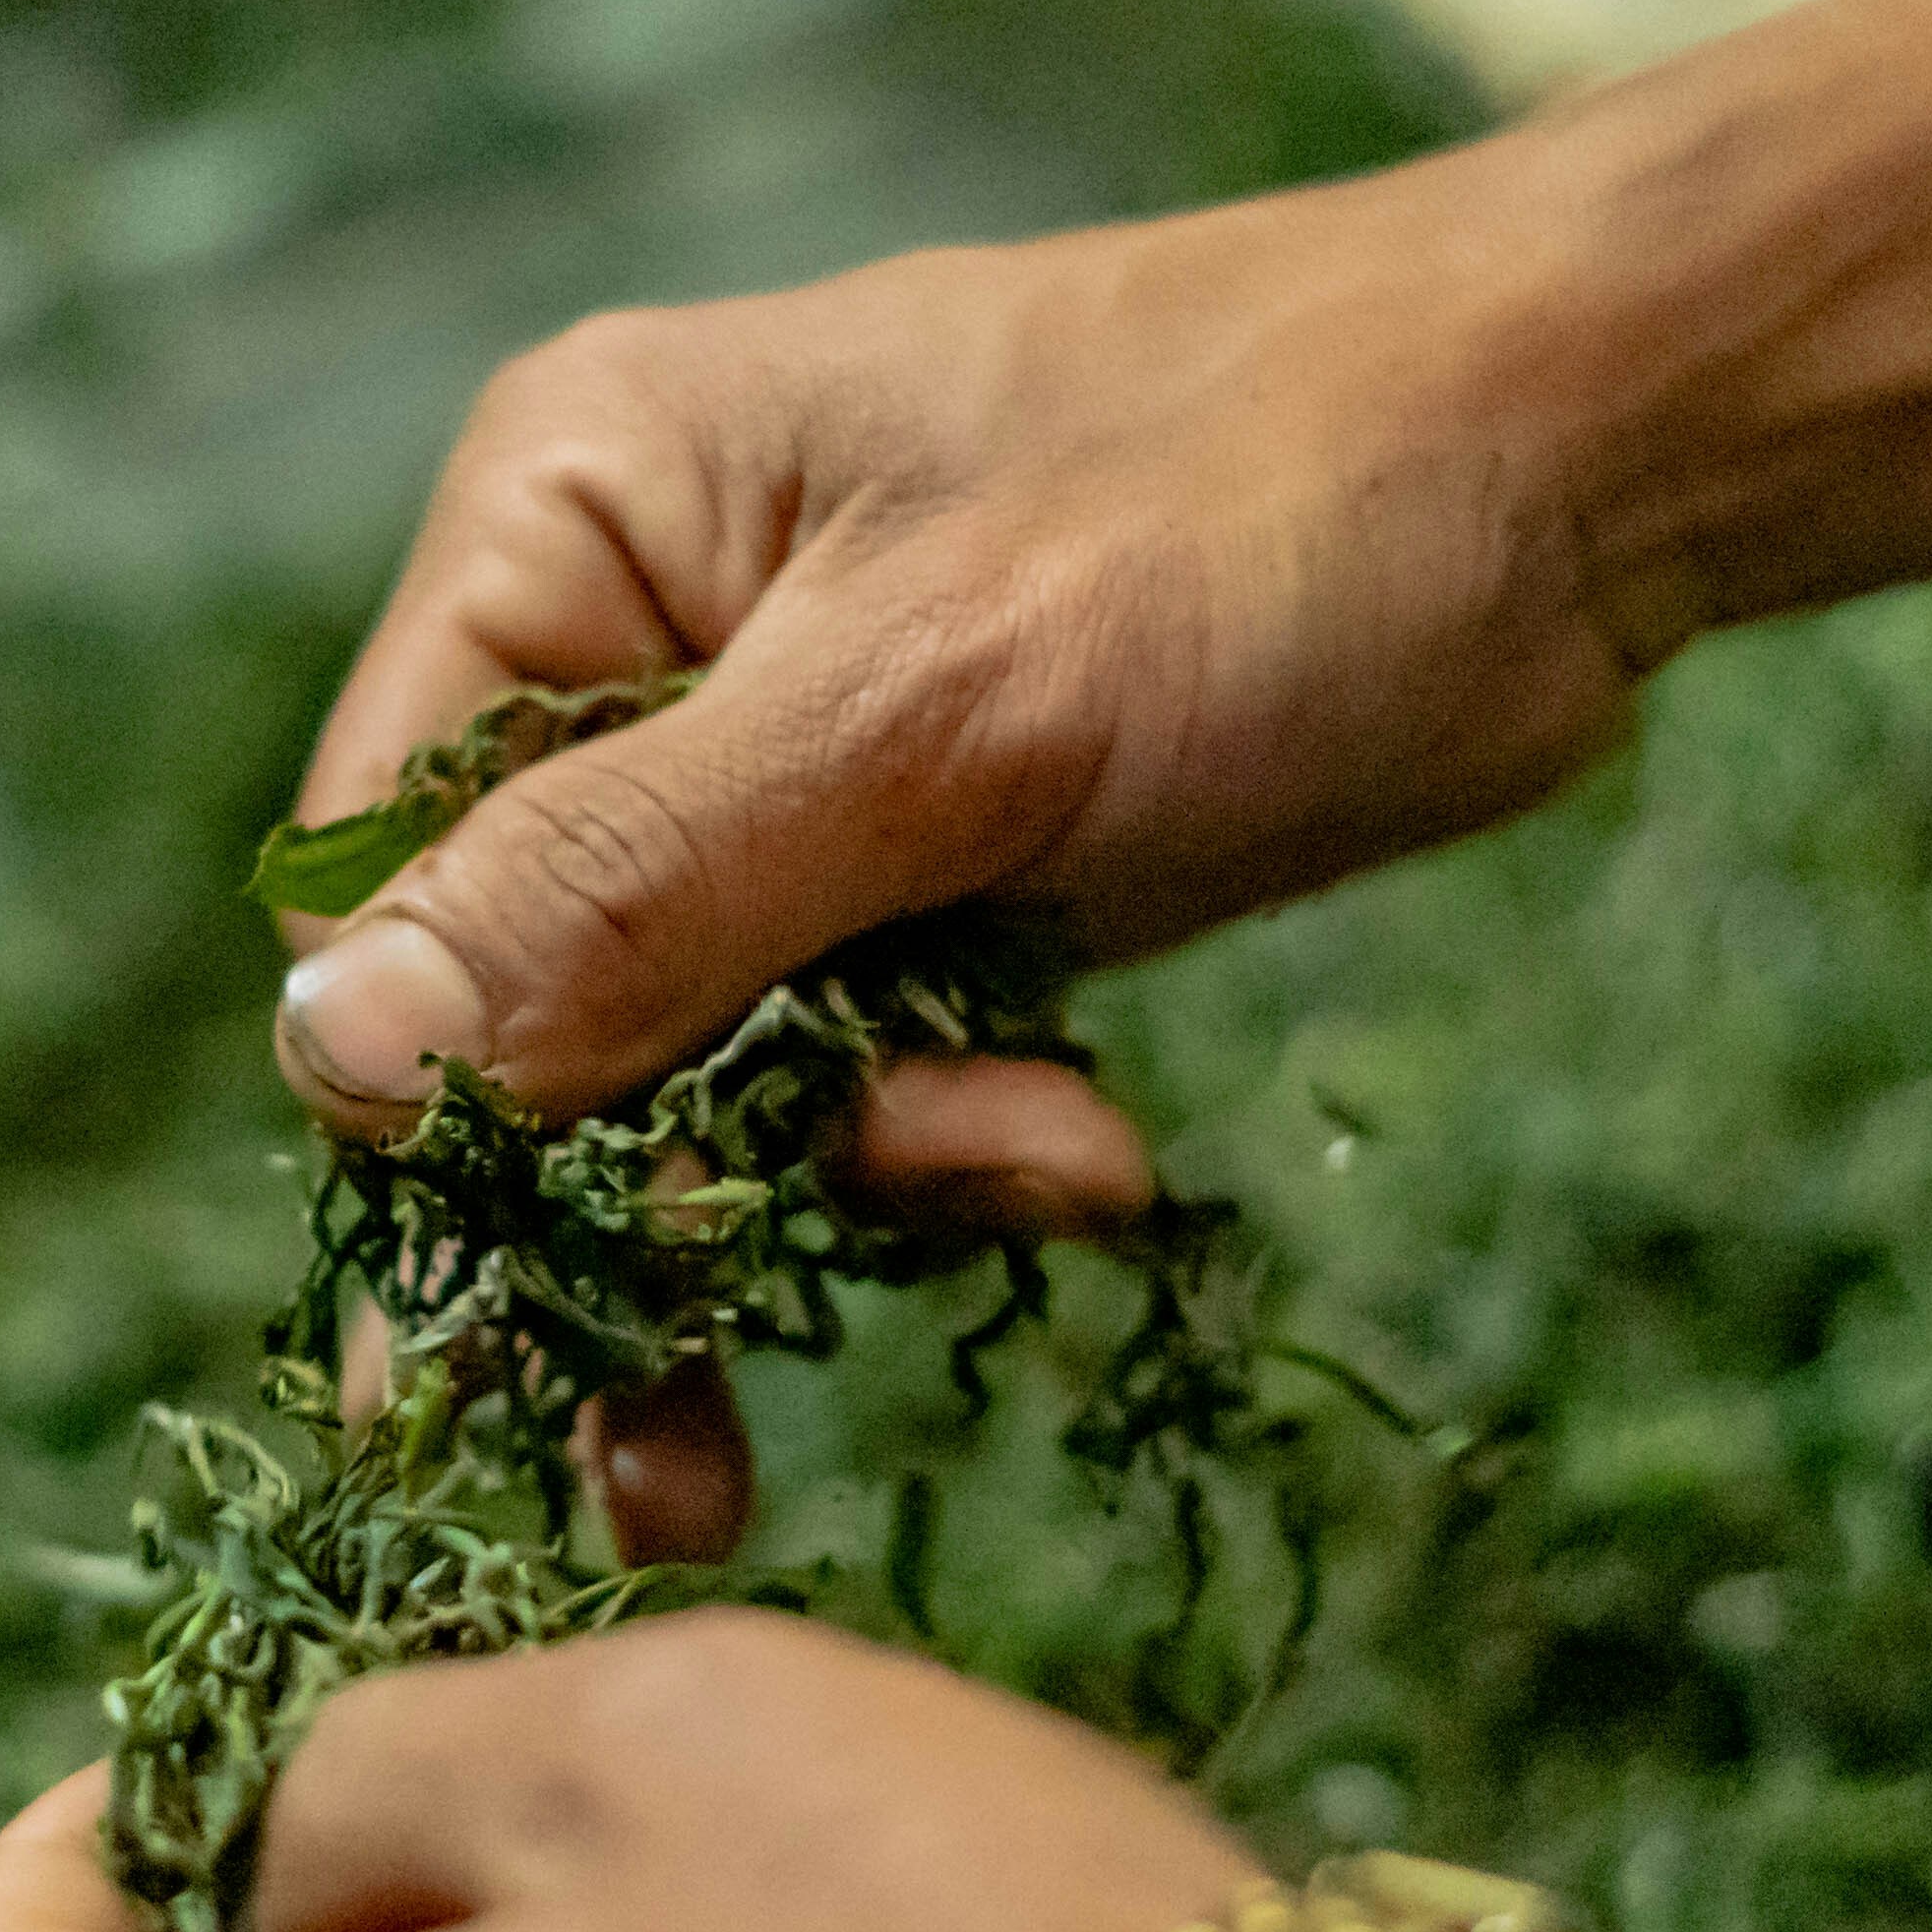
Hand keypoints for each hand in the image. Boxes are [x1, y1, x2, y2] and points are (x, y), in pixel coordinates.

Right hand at [280, 126, 1691, 1552]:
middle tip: (686, 1476)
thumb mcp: (942, 706)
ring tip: (1049, 1181)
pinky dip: (953, 1146)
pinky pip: (852, 1072)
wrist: (1594, 455)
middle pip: (525, 1011)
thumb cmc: (1268, 503)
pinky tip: (1096, 1160)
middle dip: (656, 1207)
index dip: (444, 1127)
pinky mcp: (926, 854)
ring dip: (845, 1187)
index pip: (381, 888)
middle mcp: (634, 635)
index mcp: (566, 525)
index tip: (541, 1330)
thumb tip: (336, 1060)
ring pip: (693, 1075)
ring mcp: (784, 752)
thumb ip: (636, 891)